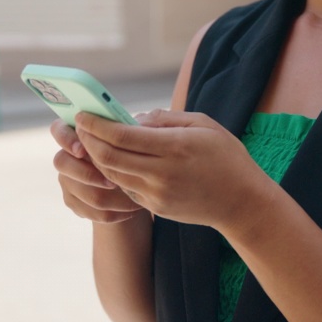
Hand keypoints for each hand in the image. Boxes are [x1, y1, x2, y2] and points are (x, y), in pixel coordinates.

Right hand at [51, 119, 144, 223]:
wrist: (131, 182)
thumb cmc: (133, 151)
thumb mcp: (132, 138)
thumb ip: (126, 131)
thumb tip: (135, 126)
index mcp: (75, 133)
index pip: (58, 129)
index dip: (66, 139)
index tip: (82, 150)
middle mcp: (66, 156)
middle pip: (62, 163)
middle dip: (88, 174)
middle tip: (113, 182)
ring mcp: (67, 180)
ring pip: (81, 191)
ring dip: (109, 196)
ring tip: (132, 198)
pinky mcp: (73, 201)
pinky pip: (91, 210)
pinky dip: (114, 211)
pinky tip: (130, 210)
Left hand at [73, 110, 272, 231]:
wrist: (242, 202)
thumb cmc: (226, 157)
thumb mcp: (204, 125)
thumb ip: (167, 118)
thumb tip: (134, 119)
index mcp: (175, 147)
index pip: (121, 136)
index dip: (96, 125)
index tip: (83, 114)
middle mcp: (162, 173)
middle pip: (108, 157)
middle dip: (88, 140)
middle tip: (80, 126)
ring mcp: (157, 194)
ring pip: (112, 174)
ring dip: (96, 158)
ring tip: (91, 142)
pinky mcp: (156, 207)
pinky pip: (126, 187)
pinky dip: (114, 173)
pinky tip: (112, 161)